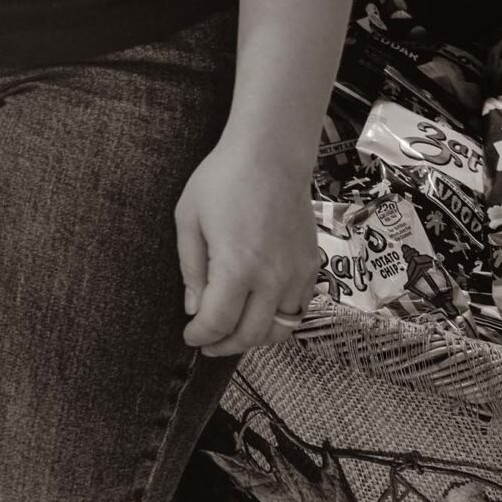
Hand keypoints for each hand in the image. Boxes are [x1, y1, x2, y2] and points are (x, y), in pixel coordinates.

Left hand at [175, 134, 323, 355]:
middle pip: (252, 334)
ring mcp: (297, 273)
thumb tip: (194, 308)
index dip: (201, 335)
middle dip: (225, 346)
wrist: (272, 155)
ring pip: (281, 328)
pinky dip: (279, 319)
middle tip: (207, 344)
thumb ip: (191, 269)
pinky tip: (259, 311)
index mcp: (237, 268)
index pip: (218, 322)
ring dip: (255, 338)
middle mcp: (272, 278)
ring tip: (233, 332)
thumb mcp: (189, 220)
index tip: (190, 336)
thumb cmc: (223, 180)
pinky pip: (299, 308)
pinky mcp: (313, 265)